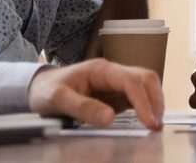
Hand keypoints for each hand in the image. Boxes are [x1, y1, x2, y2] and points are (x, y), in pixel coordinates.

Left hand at [27, 58, 163, 128]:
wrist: (38, 88)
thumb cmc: (47, 89)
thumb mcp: (58, 99)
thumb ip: (82, 107)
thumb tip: (110, 118)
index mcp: (101, 70)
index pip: (131, 80)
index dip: (143, 101)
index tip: (149, 122)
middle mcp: (112, 73)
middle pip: (145, 78)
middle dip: (156, 100)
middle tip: (156, 125)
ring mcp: (116, 83)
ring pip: (145, 86)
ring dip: (154, 103)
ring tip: (154, 125)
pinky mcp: (115, 94)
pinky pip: (137, 97)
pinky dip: (146, 107)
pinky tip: (146, 121)